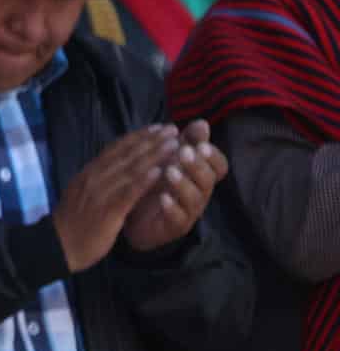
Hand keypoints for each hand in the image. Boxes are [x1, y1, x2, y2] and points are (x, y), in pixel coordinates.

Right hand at [52, 124, 178, 272]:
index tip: (157, 127)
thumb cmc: (74, 224)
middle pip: (126, 155)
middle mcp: (93, 177)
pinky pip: (128, 192)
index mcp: (89, 173)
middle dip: (151, 140)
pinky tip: (160, 172)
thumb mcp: (83, 194)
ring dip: (153, 155)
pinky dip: (144, 180)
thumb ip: (99, 180)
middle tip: (172, 129)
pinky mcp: (107, 210)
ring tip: (174, 145)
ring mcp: (99, 193)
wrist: (58, 247)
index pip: (115, 149)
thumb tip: (117, 168)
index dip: (138, 137)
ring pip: (130, 170)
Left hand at [123, 120, 227, 251]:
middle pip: (208, 180)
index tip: (200, 144)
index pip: (219, 165)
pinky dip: (172, 207)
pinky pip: (178, 219)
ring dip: (183, 184)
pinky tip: (163, 197)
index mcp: (199, 174)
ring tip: (169, 172)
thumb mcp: (169, 156)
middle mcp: (199, 193)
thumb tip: (202, 123)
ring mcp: (188, 211)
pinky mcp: (174, 227)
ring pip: (195, 199)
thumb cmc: (155, 180)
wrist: (132, 211)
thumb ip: (187, 141)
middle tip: (182, 153)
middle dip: (197, 165)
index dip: (212, 155)